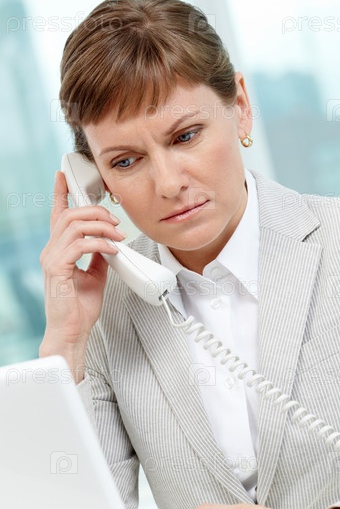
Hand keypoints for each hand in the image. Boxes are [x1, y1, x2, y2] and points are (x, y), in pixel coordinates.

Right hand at [39, 171, 124, 380]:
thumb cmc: (80, 308)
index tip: (64, 176)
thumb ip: (99, 255)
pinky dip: (100, 243)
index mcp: (59, 251)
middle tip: (116, 222)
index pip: (58, 216)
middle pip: (70, 215)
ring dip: (101, 226)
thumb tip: (110, 241)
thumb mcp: (95, 275)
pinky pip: (79, 245)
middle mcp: (51, 251)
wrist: (73, 332)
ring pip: (74, 225)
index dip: (60, 194)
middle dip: (96, 211)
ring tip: (118, 235)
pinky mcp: (57, 269)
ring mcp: (52, 259)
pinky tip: (113, 248)